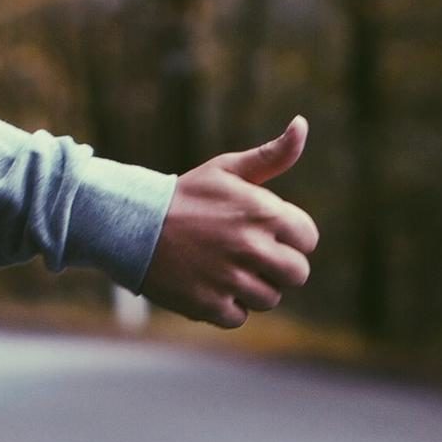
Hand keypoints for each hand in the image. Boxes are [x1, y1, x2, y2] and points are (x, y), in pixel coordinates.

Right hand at [140, 116, 317, 328]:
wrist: (132, 224)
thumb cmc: (186, 195)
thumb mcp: (227, 169)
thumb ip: (272, 155)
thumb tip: (302, 124)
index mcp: (264, 212)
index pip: (308, 239)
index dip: (290, 236)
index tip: (266, 232)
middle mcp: (252, 247)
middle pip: (297, 274)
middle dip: (278, 266)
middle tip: (248, 255)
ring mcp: (231, 279)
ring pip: (270, 299)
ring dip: (252, 288)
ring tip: (225, 268)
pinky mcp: (210, 305)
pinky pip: (239, 317)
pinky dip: (226, 307)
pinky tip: (208, 284)